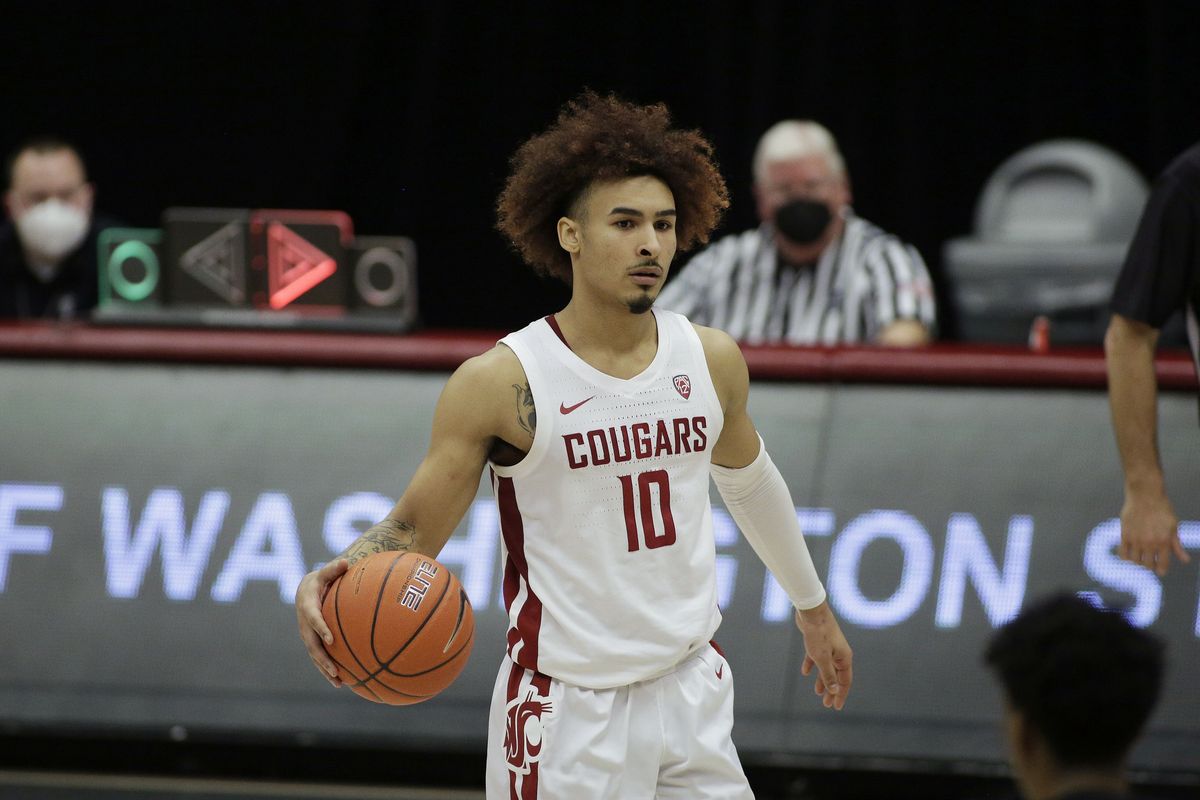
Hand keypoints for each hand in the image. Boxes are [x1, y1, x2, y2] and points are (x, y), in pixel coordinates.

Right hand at [295, 558, 349, 687]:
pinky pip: (319, 657)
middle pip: (312, 645)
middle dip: (323, 659)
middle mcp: (304, 624)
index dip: (321, 629)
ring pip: (314, 656)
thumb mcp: (325, 572)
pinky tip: (342, 681)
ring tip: (339, 683)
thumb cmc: (320, 580)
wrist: (305, 591)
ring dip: (325, 670)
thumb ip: (334, 568)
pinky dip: (328, 669)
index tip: (331, 640)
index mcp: (307, 606)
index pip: (313, 619)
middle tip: (335, 671)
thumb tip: (345, 561)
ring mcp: (307, 635)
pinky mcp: (312, 641)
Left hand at [795, 601, 852, 710]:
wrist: (811, 611)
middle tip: (826, 704)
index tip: (835, 707)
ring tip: (818, 692)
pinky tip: (805, 672)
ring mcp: (829, 647)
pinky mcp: (818, 642)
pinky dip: (811, 665)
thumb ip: (827, 675)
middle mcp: (839, 653)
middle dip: (831, 690)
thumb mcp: (822, 658)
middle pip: (836, 676)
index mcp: (844, 658)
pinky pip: (816, 657)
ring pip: (826, 668)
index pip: (845, 681)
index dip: (840, 695)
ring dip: (822, 680)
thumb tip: (834, 691)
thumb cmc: (818, 634)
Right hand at [1119, 491, 1188, 575]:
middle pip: (1147, 565)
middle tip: (1150, 562)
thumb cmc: (1162, 509)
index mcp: (1164, 541)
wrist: (1145, 495)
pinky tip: (1129, 553)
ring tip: (1140, 557)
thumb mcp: (1174, 526)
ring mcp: (1136, 539)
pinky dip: (1125, 557)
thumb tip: (1185, 560)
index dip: (1161, 570)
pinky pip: (1122, 553)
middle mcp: (1150, 542)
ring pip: (1135, 560)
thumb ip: (1177, 545)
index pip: (1162, 564)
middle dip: (1150, 566)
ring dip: (1138, 561)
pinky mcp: (1124, 534)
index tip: (1160, 571)